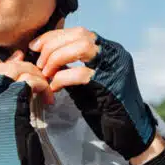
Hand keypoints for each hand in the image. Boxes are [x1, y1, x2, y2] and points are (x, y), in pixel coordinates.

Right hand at [0, 51, 48, 164]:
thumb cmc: (2, 157)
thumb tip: (8, 70)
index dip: (3, 70)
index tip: (20, 74)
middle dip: (20, 69)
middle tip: (36, 80)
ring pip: (12, 70)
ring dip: (32, 74)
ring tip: (42, 86)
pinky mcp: (10, 108)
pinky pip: (28, 82)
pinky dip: (41, 84)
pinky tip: (47, 97)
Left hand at [30, 28, 158, 161]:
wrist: (129, 132)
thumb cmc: (105, 109)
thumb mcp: (86, 81)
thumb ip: (72, 67)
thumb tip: (46, 58)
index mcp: (109, 50)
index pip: (79, 32)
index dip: (54, 36)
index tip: (35, 46)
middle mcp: (114, 53)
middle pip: (79, 35)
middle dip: (53, 46)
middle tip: (38, 63)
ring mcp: (115, 68)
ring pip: (82, 48)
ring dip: (57, 58)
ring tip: (46, 73)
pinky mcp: (111, 85)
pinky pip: (81, 74)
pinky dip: (62, 78)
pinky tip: (54, 88)